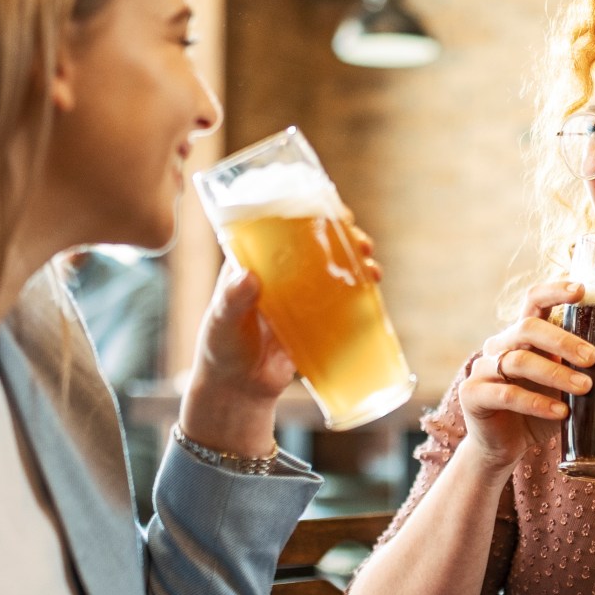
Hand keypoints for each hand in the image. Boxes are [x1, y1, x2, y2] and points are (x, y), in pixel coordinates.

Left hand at [178, 226, 383, 456]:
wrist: (239, 387)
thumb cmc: (222, 347)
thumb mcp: (222, 320)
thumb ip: (232, 299)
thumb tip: (249, 277)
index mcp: (256, 262)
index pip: (284, 226)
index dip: (308, 212)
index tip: (332, 208)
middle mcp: (282, 273)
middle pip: (317, 244)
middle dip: (344, 237)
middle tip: (360, 241)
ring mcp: (302, 296)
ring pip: (335, 270)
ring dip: (357, 263)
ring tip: (372, 267)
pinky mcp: (317, 320)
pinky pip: (342, 301)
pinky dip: (360, 293)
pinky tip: (373, 290)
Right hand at [456, 280, 593, 473]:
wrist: (502, 448)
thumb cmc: (540, 412)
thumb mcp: (571, 393)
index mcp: (522, 335)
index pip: (534, 301)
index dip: (555, 291)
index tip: (583, 290)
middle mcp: (500, 345)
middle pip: (528, 327)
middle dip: (563, 340)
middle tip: (593, 358)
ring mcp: (483, 368)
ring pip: (519, 360)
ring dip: (555, 374)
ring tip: (585, 388)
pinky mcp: (473, 395)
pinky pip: (507, 394)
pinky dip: (536, 403)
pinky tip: (560, 413)